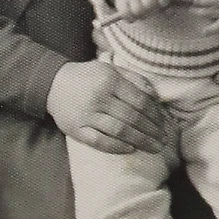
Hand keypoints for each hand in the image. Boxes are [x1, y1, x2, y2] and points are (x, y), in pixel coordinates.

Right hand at [47, 61, 166, 153]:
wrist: (54, 84)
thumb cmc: (88, 76)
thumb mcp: (111, 69)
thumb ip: (134, 79)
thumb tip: (155, 95)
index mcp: (110, 80)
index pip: (139, 100)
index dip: (155, 114)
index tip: (164, 124)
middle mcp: (100, 97)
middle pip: (132, 117)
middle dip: (151, 131)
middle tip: (164, 140)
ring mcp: (88, 115)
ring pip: (119, 131)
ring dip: (140, 141)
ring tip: (154, 148)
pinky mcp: (77, 130)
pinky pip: (99, 142)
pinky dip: (116, 146)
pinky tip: (130, 149)